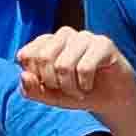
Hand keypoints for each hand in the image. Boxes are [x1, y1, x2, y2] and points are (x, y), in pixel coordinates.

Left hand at [9, 27, 135, 116]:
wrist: (111, 100)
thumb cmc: (78, 93)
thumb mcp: (50, 97)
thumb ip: (31, 89)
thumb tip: (23, 75)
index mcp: (47, 41)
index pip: (26, 55)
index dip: (35, 78)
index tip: (49, 86)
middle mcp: (64, 34)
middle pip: (43, 59)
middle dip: (52, 84)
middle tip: (66, 91)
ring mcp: (85, 37)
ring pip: (63, 65)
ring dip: (70, 88)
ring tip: (79, 91)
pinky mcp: (104, 44)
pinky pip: (84, 68)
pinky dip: (84, 85)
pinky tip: (89, 85)